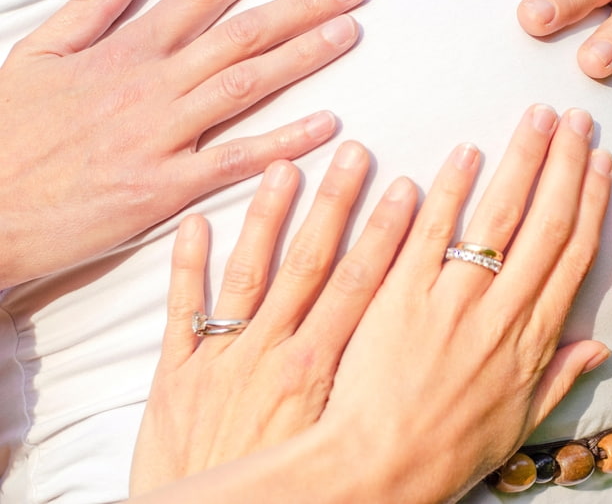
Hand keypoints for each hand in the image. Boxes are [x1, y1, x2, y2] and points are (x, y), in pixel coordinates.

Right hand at [0, 0, 367, 287]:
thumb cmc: (8, 131)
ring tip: (349, 32)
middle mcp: (150, 86)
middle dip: (301, 4)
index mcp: (124, 51)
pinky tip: (326, 125)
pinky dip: (281, 142)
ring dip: (303, 57)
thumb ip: (94, 6)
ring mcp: (159, 137)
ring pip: (245, 86)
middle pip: (240, 34)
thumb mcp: (37, 53)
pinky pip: (233, 161)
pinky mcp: (163, 189)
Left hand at [131, 141, 417, 493]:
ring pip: (250, 273)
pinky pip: (182, 310)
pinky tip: (196, 223)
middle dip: (335, 205)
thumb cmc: (281, 494)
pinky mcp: (176, 373)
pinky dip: (186, 266)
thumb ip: (368, 395)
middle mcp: (271, 352)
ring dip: (267, 216)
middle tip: (351, 154)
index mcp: (315, 370)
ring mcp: (221, 357)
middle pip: (310, 265)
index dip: (384, 235)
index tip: (406, 191)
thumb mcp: (336, 448)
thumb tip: (422, 359)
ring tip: (282, 165)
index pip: (358, 286)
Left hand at [322, 106, 611, 501]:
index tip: (599, 161)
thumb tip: (601, 347)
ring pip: (497, 217)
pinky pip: (429, 232)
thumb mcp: (518, 425)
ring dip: (521, 161)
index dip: (591, 202)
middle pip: (545, 223)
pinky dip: (448, 189)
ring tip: (535, 117)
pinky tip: (465, 152)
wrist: (374, 469)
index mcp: (531, 341)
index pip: (572, 255)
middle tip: (574, 116)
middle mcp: (500, 313)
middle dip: (564, 164)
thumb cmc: (445, 452)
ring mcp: (450, 300)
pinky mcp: (399, 294)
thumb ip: (560, 378)